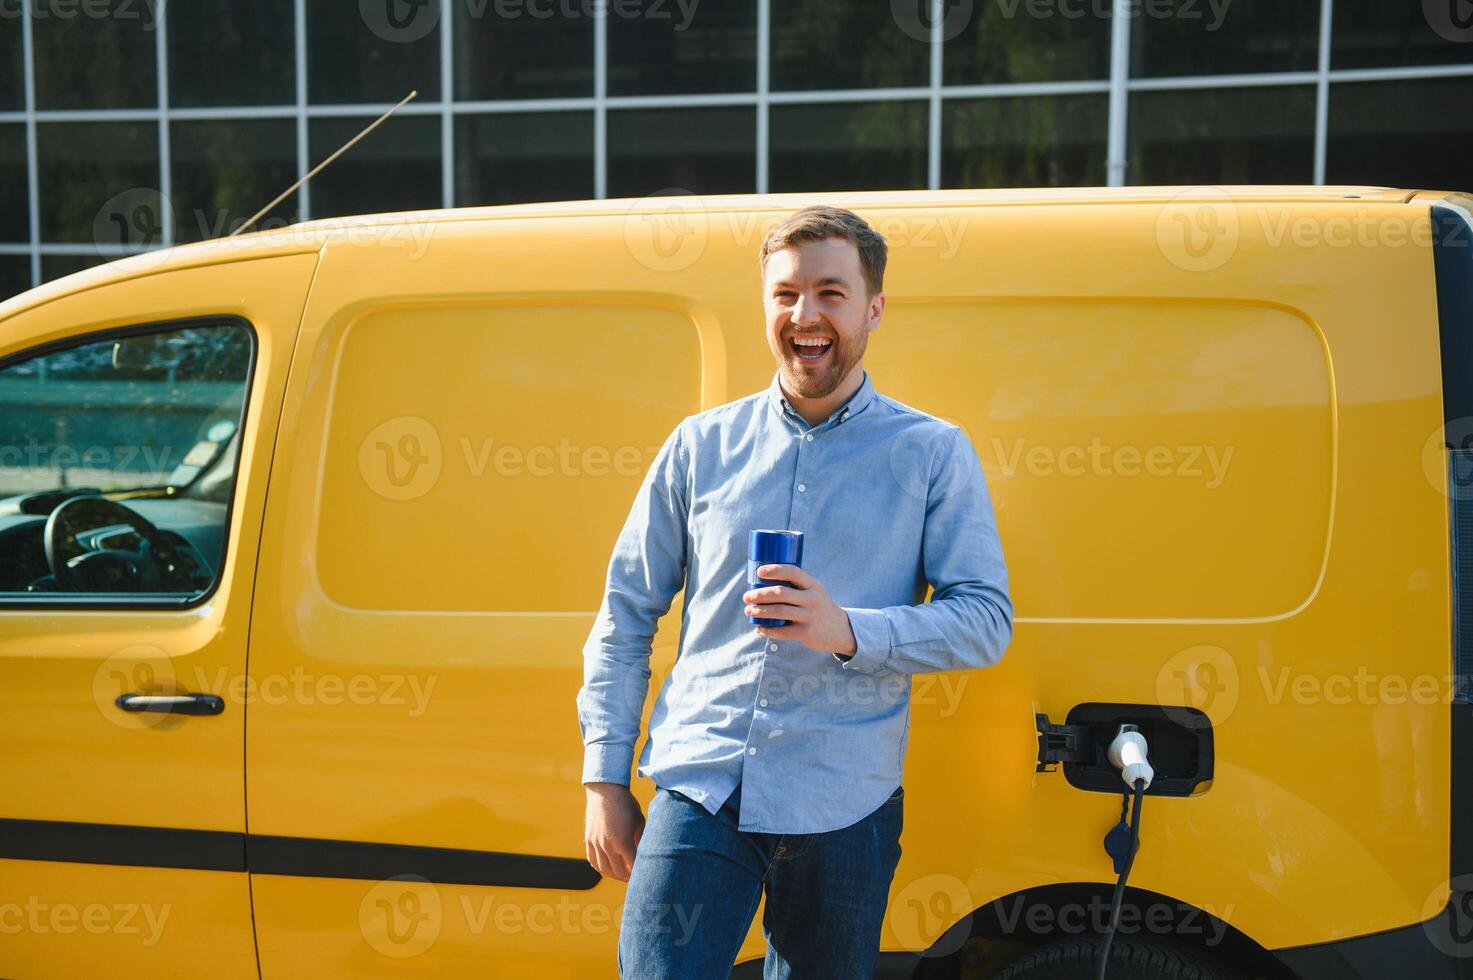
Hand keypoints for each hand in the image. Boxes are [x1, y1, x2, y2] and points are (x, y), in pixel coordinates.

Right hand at [584, 782, 644, 880]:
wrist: (605, 790)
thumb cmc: (626, 804)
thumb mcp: (639, 821)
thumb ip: (642, 840)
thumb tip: (646, 854)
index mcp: (623, 842)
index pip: (633, 867)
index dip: (640, 874)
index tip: (646, 876)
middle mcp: (607, 846)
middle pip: (618, 873)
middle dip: (628, 878)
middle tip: (636, 878)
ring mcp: (596, 844)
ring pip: (604, 870)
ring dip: (615, 876)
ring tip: (623, 875)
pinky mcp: (588, 840)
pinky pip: (593, 862)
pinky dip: (601, 869)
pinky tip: (608, 869)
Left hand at [743, 564, 857, 655]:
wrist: (840, 630)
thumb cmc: (818, 606)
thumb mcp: (813, 591)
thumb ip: (795, 586)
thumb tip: (762, 581)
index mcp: (813, 585)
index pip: (793, 572)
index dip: (775, 570)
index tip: (759, 572)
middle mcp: (812, 599)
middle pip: (781, 593)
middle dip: (760, 594)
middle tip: (747, 597)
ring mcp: (810, 616)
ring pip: (779, 611)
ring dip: (760, 611)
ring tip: (749, 611)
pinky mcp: (806, 633)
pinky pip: (782, 631)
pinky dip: (768, 630)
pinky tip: (759, 628)